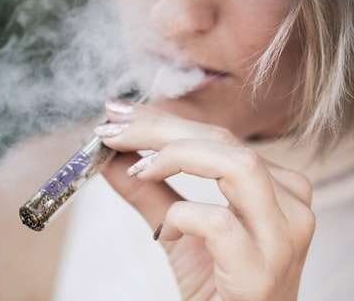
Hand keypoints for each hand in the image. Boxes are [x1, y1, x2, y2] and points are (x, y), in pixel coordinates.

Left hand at [97, 101, 314, 300]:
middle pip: (223, 142)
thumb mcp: (177, 228)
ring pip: (237, 165)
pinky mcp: (261, 270)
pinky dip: (182, 218)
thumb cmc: (217, 285)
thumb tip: (111, 156)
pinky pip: (218, 223)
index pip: (217, 136)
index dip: (164, 120)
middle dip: (160, 129)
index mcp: (274, 188)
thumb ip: (148, 190)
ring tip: (138, 168)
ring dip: (176, 157)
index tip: (118, 115)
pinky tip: (165, 233)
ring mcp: (281, 237)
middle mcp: (288, 206)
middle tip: (113, 130)